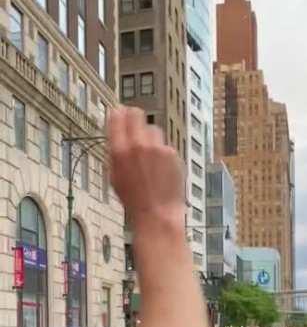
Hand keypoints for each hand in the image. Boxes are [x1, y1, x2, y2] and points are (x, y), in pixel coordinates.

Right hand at [107, 107, 184, 239]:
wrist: (157, 214)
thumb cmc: (134, 199)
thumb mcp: (114, 176)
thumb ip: (114, 150)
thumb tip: (115, 129)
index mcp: (120, 151)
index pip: (117, 116)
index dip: (118, 113)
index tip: (120, 113)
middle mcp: (139, 145)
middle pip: (137, 114)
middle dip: (135, 117)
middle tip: (135, 122)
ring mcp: (158, 148)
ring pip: (153, 130)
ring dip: (150, 138)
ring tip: (150, 157)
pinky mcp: (172, 154)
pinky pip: (165, 146)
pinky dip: (163, 153)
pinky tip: (161, 169)